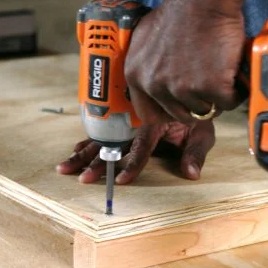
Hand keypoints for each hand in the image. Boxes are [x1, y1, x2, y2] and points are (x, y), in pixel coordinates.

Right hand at [56, 121, 214, 184]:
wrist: (186, 86)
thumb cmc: (195, 113)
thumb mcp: (202, 131)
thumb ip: (195, 153)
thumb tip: (192, 174)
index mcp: (154, 123)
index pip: (141, 147)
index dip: (132, 165)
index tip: (122, 180)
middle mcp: (136, 121)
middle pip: (112, 144)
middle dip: (95, 163)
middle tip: (82, 178)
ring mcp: (126, 120)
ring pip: (101, 138)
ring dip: (83, 153)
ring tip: (65, 168)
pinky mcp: (122, 120)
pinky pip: (101, 130)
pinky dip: (87, 141)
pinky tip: (75, 150)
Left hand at [124, 0, 246, 124]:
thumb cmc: (180, 10)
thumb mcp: (145, 37)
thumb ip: (146, 64)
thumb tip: (152, 80)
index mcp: (136, 75)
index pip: (148, 114)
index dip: (167, 111)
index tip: (181, 106)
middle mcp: (155, 85)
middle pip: (181, 115)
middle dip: (196, 104)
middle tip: (209, 87)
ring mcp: (183, 89)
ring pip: (205, 110)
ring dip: (217, 97)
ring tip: (222, 74)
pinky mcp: (211, 88)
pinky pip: (228, 102)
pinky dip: (236, 91)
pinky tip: (235, 73)